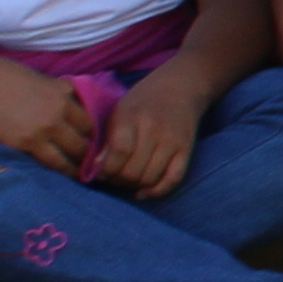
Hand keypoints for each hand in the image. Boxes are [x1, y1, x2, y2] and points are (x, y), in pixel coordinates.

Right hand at [0, 48, 88, 170]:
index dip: (92, 133)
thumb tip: (69, 96)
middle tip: (89, 162)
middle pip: (86, 138)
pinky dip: (61, 169)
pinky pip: (52, 161)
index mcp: (63, 94)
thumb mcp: (37, 78)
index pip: (90, 119)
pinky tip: (64, 175)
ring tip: (80, 174)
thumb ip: (56, 91)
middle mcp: (59, 112)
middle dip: (89, 151)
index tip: (91, 143)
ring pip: (74, 153)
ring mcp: (44, 129)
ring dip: (77, 164)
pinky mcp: (25, 143)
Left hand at [84, 75, 205, 198]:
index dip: (106, 170)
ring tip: (126, 182)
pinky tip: (144, 193)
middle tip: (113, 178)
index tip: (99, 173)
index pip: (119, 152)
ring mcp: (172, 141)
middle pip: (134, 170)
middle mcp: (154, 130)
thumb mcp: (118, 114)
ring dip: (134, 186)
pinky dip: (157, 191)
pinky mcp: (186, 150)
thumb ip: (107, 140)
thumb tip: (96, 168)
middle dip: (118, 181)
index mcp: (132, 118)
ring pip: (150, 178)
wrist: (179, 89)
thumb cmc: (141, 103)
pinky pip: (173, 179)